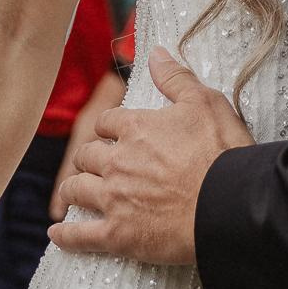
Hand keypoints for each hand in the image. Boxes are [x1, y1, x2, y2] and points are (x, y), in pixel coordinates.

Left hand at [48, 47, 250, 265]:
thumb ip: (176, 78)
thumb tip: (156, 53)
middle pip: (87, 155)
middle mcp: (118, 161)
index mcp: (136, 128)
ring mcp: (114, 199)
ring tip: (71, 193)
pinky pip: (81, 236)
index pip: (106, 121)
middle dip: (88, 158)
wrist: (230, 205)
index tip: (111, 133)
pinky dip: (66, 235)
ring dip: (72, 189)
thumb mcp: (205, 103)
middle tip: (92, 165)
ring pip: (77, 190)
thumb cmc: (223, 153)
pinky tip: (56, 234)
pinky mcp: (118, 234)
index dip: (108, 127)